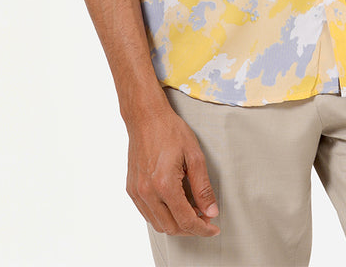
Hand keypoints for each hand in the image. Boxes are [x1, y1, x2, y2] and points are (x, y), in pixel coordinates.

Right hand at [124, 96, 219, 236]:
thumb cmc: (170, 131)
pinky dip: (162, 216)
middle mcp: (147, 192)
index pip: (186, 220)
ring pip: (158, 224)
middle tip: (205, 218)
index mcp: (164, 184)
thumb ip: (203, 187)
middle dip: (191, 228)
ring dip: (176, 224)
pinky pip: (147, 213)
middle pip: (171, 227)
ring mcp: (137, 192)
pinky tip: (174, 205)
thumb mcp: (195, 156)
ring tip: (191, 211)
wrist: (146, 117)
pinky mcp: (131, 189)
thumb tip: (210, 211)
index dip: (202, 228)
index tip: (213, 228)